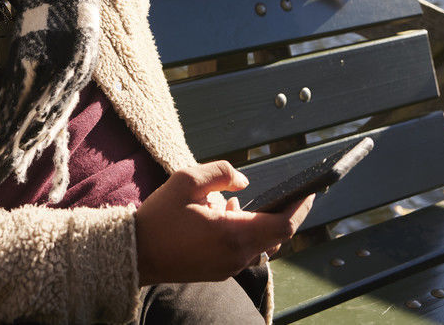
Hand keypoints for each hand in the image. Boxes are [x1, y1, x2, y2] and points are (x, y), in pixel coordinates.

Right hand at [134, 161, 314, 285]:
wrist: (134, 253)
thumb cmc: (159, 217)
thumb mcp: (186, 180)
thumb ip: (221, 173)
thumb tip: (244, 182)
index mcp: (233, 234)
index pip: (283, 225)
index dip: (300, 207)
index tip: (309, 191)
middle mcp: (236, 256)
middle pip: (276, 236)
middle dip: (280, 212)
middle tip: (282, 192)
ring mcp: (227, 268)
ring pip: (259, 244)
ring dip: (257, 222)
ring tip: (230, 202)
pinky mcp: (218, 271)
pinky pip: (243, 251)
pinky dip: (243, 232)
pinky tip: (220, 215)